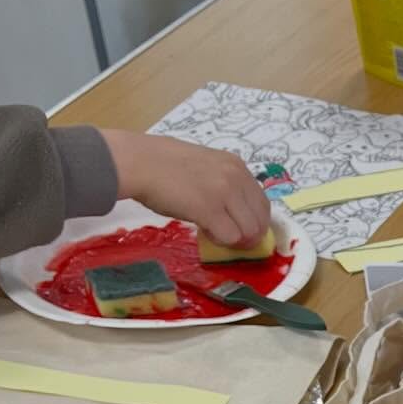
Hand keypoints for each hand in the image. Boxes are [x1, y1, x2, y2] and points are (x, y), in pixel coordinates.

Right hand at [102, 130, 271, 247]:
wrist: (139, 162)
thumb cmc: (164, 165)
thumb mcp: (206, 166)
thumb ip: (225, 184)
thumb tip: (236, 212)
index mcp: (237, 166)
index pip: (262, 203)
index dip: (254, 222)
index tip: (240, 230)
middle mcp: (236, 177)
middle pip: (260, 221)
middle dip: (247, 236)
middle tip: (228, 237)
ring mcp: (224, 193)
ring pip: (249, 232)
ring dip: (233, 239)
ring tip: (212, 231)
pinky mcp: (210, 209)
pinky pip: (230, 237)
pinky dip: (220, 241)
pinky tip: (204, 230)